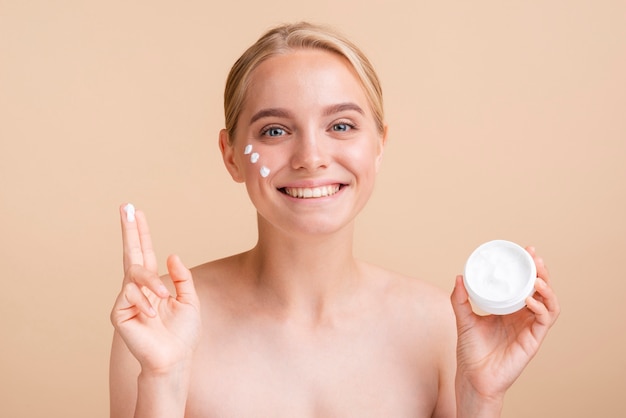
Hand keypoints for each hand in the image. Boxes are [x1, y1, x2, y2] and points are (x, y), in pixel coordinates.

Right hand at [110, 204, 200, 373]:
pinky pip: (131, 296)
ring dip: (151, 283)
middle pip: (130, 253)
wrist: (175, 359)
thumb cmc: (182, 333)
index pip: (144, 253)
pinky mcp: (119, 313)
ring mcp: (127, 300)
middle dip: (128, 230)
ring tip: (163, 298)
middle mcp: (137, 288)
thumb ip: (182, 277)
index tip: (136, 212)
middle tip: (125, 206)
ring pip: (134, 275)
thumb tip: (171, 254)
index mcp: (153, 284)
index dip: (141, 233)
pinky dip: (145, 302)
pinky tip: (152, 315)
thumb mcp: (189, 300)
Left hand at [450, 246, 559, 401]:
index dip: (528, 268)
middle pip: (540, 290)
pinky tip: (530, 299)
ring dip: (546, 288)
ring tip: (537, 277)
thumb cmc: (471, 351)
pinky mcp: (533, 341)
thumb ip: (460, 300)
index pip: (524, 284)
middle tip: (534, 257)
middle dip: (541, 272)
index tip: (525, 250)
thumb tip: (459, 277)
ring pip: (549, 303)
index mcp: (509, 309)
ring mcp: (529, 328)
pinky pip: (544, 321)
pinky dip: (540, 308)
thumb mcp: (463, 319)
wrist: (473, 376)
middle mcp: (522, 317)